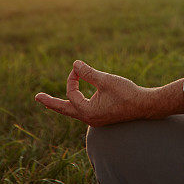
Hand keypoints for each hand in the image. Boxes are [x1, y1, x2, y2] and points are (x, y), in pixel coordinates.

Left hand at [35, 60, 149, 125]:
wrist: (145, 105)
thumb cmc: (126, 93)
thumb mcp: (105, 80)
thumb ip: (88, 73)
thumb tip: (74, 64)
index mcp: (87, 112)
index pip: (71, 93)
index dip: (73, 78)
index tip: (78, 68)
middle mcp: (89, 118)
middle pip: (64, 110)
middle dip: (51, 102)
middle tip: (37, 97)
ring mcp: (95, 119)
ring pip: (73, 111)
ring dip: (64, 103)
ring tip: (49, 100)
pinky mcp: (101, 117)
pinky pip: (83, 110)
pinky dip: (76, 103)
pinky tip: (77, 98)